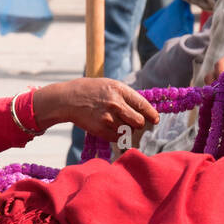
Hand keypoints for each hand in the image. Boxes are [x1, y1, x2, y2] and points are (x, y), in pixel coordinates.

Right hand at [34, 78, 158, 139]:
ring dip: (126, 129)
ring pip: (128, 131)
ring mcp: (108, 118)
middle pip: (139, 122)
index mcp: (119, 90)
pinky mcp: (101, 130)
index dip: (151, 114)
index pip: (143, 105)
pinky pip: (118, 138)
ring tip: (115, 121)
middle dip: (138, 124)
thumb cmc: (91, 91)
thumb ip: (126, 96)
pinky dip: (117, 135)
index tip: (155, 119)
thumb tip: (144, 109)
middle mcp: (116, 104)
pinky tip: (109, 127)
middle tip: (133, 122)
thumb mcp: (110, 85)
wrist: (69, 99)